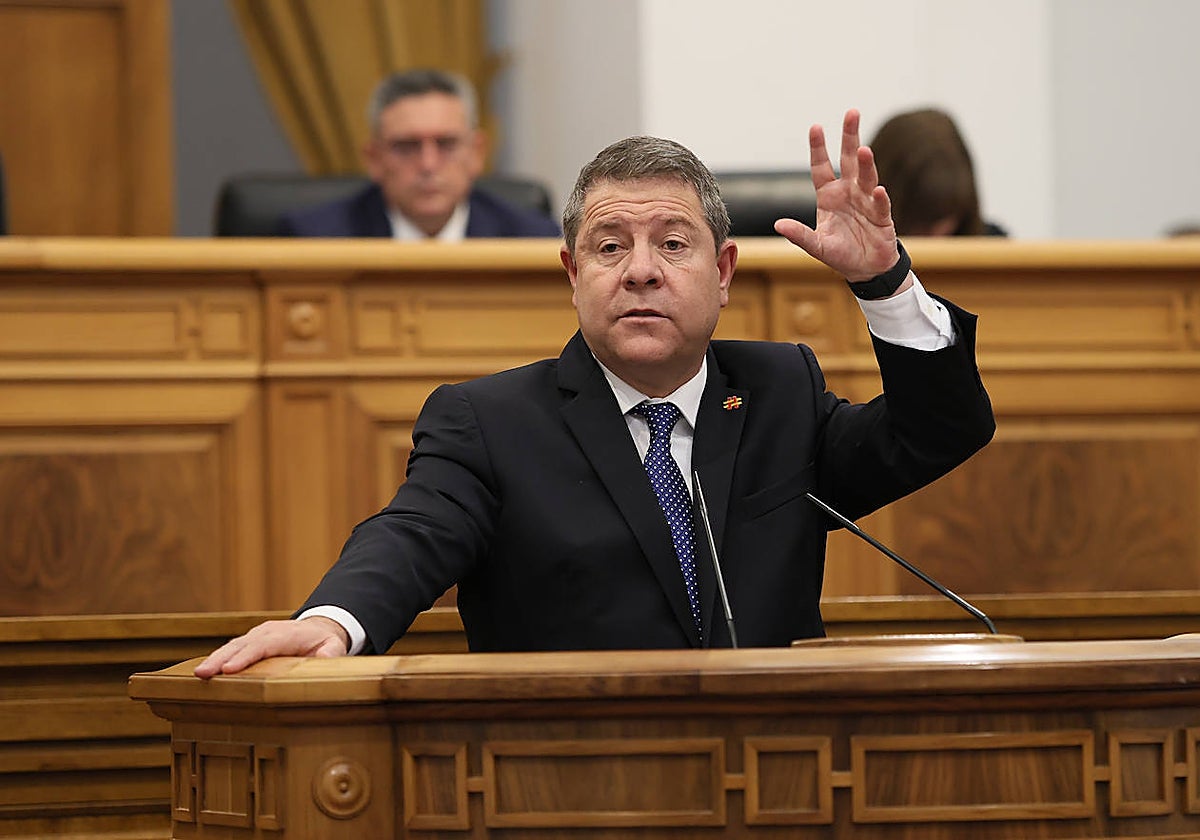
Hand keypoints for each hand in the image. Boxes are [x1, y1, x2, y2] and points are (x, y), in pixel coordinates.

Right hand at [193, 616, 349, 677]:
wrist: (320, 628)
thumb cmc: (325, 641)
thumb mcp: (334, 647)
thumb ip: (331, 653)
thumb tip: (324, 658)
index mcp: (287, 634)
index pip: (265, 645)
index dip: (246, 657)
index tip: (230, 669)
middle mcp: (268, 632)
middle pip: (242, 644)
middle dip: (221, 658)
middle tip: (203, 673)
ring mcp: (257, 636)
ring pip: (233, 646)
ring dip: (215, 659)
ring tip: (199, 674)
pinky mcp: (250, 642)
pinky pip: (232, 650)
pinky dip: (218, 659)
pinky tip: (205, 672)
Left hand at [773, 109, 899, 282]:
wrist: (865, 269)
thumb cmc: (840, 253)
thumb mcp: (816, 246)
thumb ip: (799, 235)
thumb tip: (778, 225)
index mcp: (829, 196)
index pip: (821, 167)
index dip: (818, 148)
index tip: (815, 127)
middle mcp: (849, 193)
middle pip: (849, 160)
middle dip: (850, 137)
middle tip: (852, 113)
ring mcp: (866, 202)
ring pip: (866, 178)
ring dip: (866, 164)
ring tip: (864, 150)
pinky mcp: (882, 217)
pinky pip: (880, 205)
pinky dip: (879, 198)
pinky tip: (878, 190)